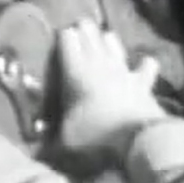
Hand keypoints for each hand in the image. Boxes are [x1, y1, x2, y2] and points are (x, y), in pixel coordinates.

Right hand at [56, 21, 163, 160]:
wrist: (140, 143)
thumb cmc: (97, 138)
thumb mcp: (66, 141)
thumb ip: (51, 142)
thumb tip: (37, 151)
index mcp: (76, 71)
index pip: (66, 39)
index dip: (62, 36)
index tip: (58, 39)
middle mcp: (101, 64)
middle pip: (90, 34)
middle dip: (83, 31)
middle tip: (77, 32)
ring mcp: (125, 72)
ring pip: (114, 44)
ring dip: (108, 41)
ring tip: (103, 38)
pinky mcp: (145, 85)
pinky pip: (147, 66)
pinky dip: (145, 63)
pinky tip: (145, 62)